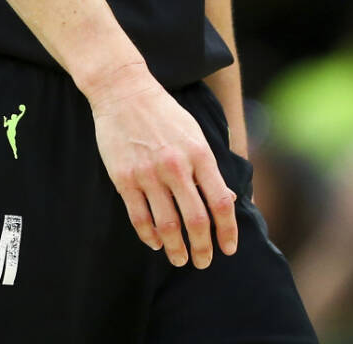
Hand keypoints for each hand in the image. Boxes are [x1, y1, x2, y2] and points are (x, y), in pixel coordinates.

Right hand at [82, 62, 237, 266]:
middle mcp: (176, 166)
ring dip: (176, 248)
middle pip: (196, 220)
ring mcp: (148, 174)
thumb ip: (209, 168)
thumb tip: (227, 199)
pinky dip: (149, 235)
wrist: (124, 91)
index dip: (228, 230)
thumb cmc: (164, 113)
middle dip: (203, 247)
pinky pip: (139, 217)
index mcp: (199, 153)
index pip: (221, 202)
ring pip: (167, 225)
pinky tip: (156, 243)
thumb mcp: (195, 134)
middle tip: (203, 262)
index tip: (229, 248)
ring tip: (180, 259)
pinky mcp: (124, 178)